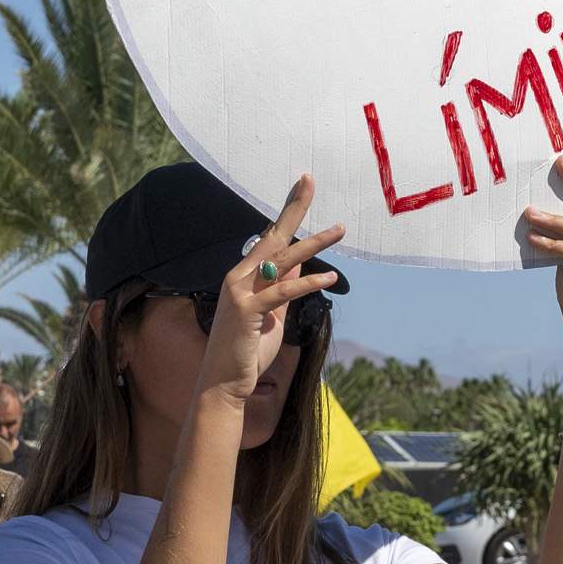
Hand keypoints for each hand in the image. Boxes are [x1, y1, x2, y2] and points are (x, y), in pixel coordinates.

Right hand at [195, 174, 347, 403]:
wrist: (223, 382)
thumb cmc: (247, 350)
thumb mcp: (273, 314)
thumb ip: (284, 288)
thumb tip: (301, 264)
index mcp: (244, 275)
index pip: (269, 237)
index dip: (286, 212)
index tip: (302, 188)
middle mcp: (239, 277)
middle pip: (272, 236)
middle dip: (293, 208)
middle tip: (310, 181)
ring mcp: (240, 292)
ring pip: (282, 260)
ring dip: (314, 243)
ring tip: (339, 229)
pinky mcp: (248, 310)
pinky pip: (283, 291)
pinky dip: (308, 282)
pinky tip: (329, 276)